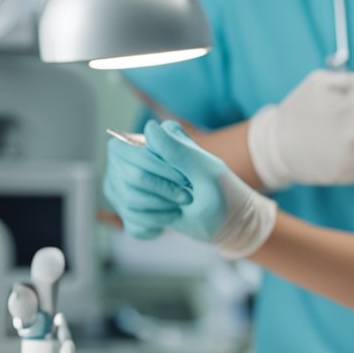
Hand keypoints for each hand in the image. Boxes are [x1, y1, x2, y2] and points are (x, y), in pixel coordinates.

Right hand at [104, 121, 276, 259]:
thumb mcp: (206, 169)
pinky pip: (129, 221)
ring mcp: (130, 185)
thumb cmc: (221, 190)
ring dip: (160, 209)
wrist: (227, 220)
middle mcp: (135, 160)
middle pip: (129, 177)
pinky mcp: (131, 208)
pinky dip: (154, 224)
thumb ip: (178, 149)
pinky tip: (171, 218)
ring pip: (127, 201)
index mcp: (153, 142)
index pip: (128, 151)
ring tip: (181, 206)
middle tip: (187, 196)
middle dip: (162, 191)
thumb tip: (150, 127)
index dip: (156, 169)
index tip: (186, 179)